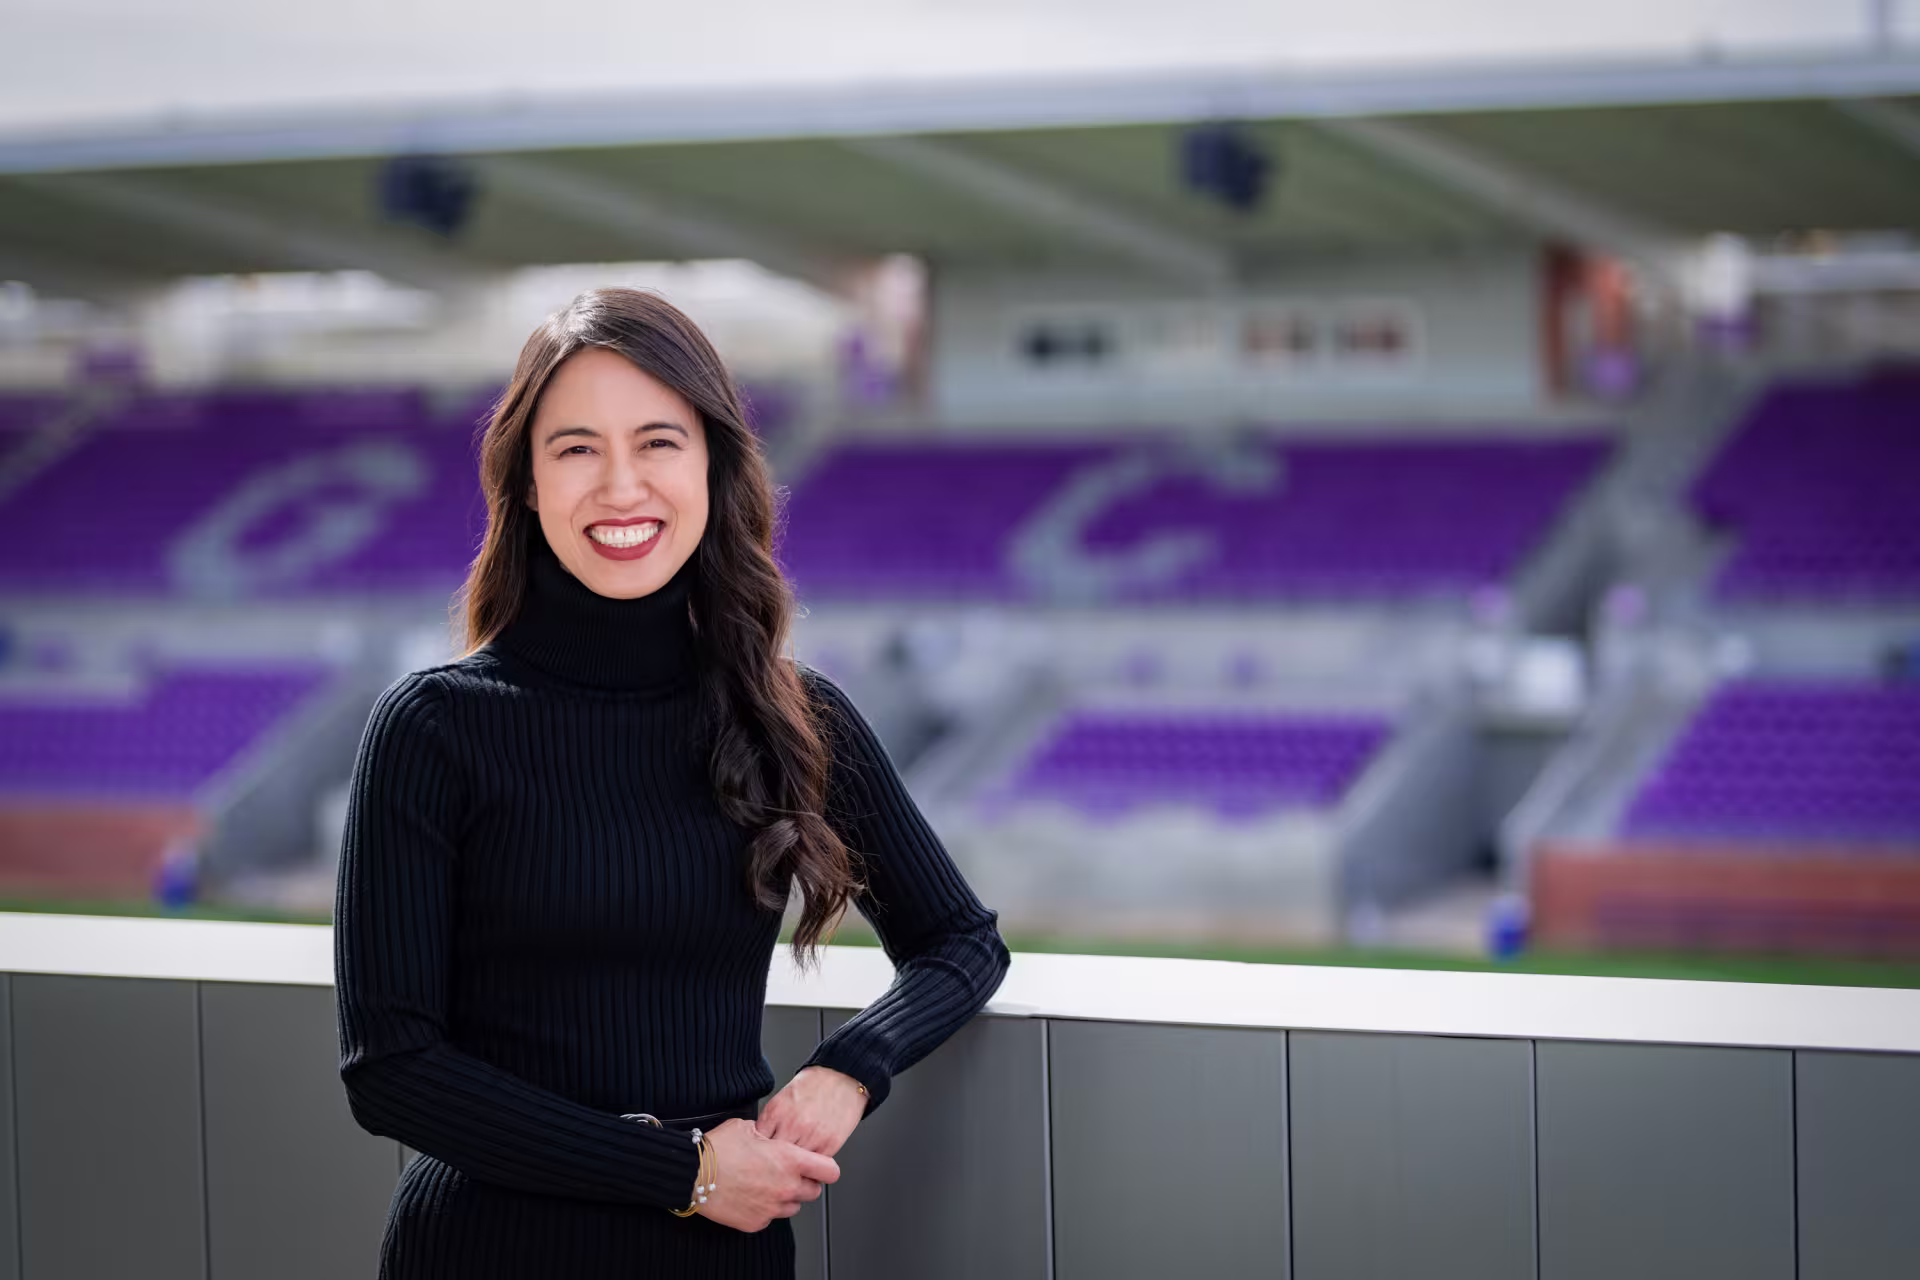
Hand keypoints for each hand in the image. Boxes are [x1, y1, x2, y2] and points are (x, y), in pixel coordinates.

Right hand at [697, 1117, 838, 1232]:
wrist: (692, 1174)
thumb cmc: (718, 1149)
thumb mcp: (749, 1127)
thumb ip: (770, 1133)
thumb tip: (772, 1134)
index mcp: (790, 1160)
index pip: (830, 1171)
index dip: (825, 1167)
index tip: (818, 1165)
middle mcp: (786, 1187)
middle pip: (814, 1192)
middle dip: (805, 1182)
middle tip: (788, 1173)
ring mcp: (772, 1208)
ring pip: (794, 1207)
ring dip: (786, 1197)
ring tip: (767, 1184)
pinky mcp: (756, 1223)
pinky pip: (771, 1218)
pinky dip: (766, 1209)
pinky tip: (752, 1196)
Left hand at [755, 1066, 866, 1157]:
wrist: (841, 1077)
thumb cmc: (812, 1087)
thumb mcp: (782, 1099)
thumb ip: (770, 1121)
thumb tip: (761, 1142)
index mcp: (776, 1112)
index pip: (758, 1143)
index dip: (760, 1150)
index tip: (762, 1154)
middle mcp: (792, 1125)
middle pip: (774, 1158)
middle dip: (775, 1161)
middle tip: (777, 1161)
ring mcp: (811, 1136)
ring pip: (795, 1164)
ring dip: (793, 1164)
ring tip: (795, 1159)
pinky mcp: (829, 1144)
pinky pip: (814, 1163)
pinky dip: (811, 1162)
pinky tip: (810, 1156)